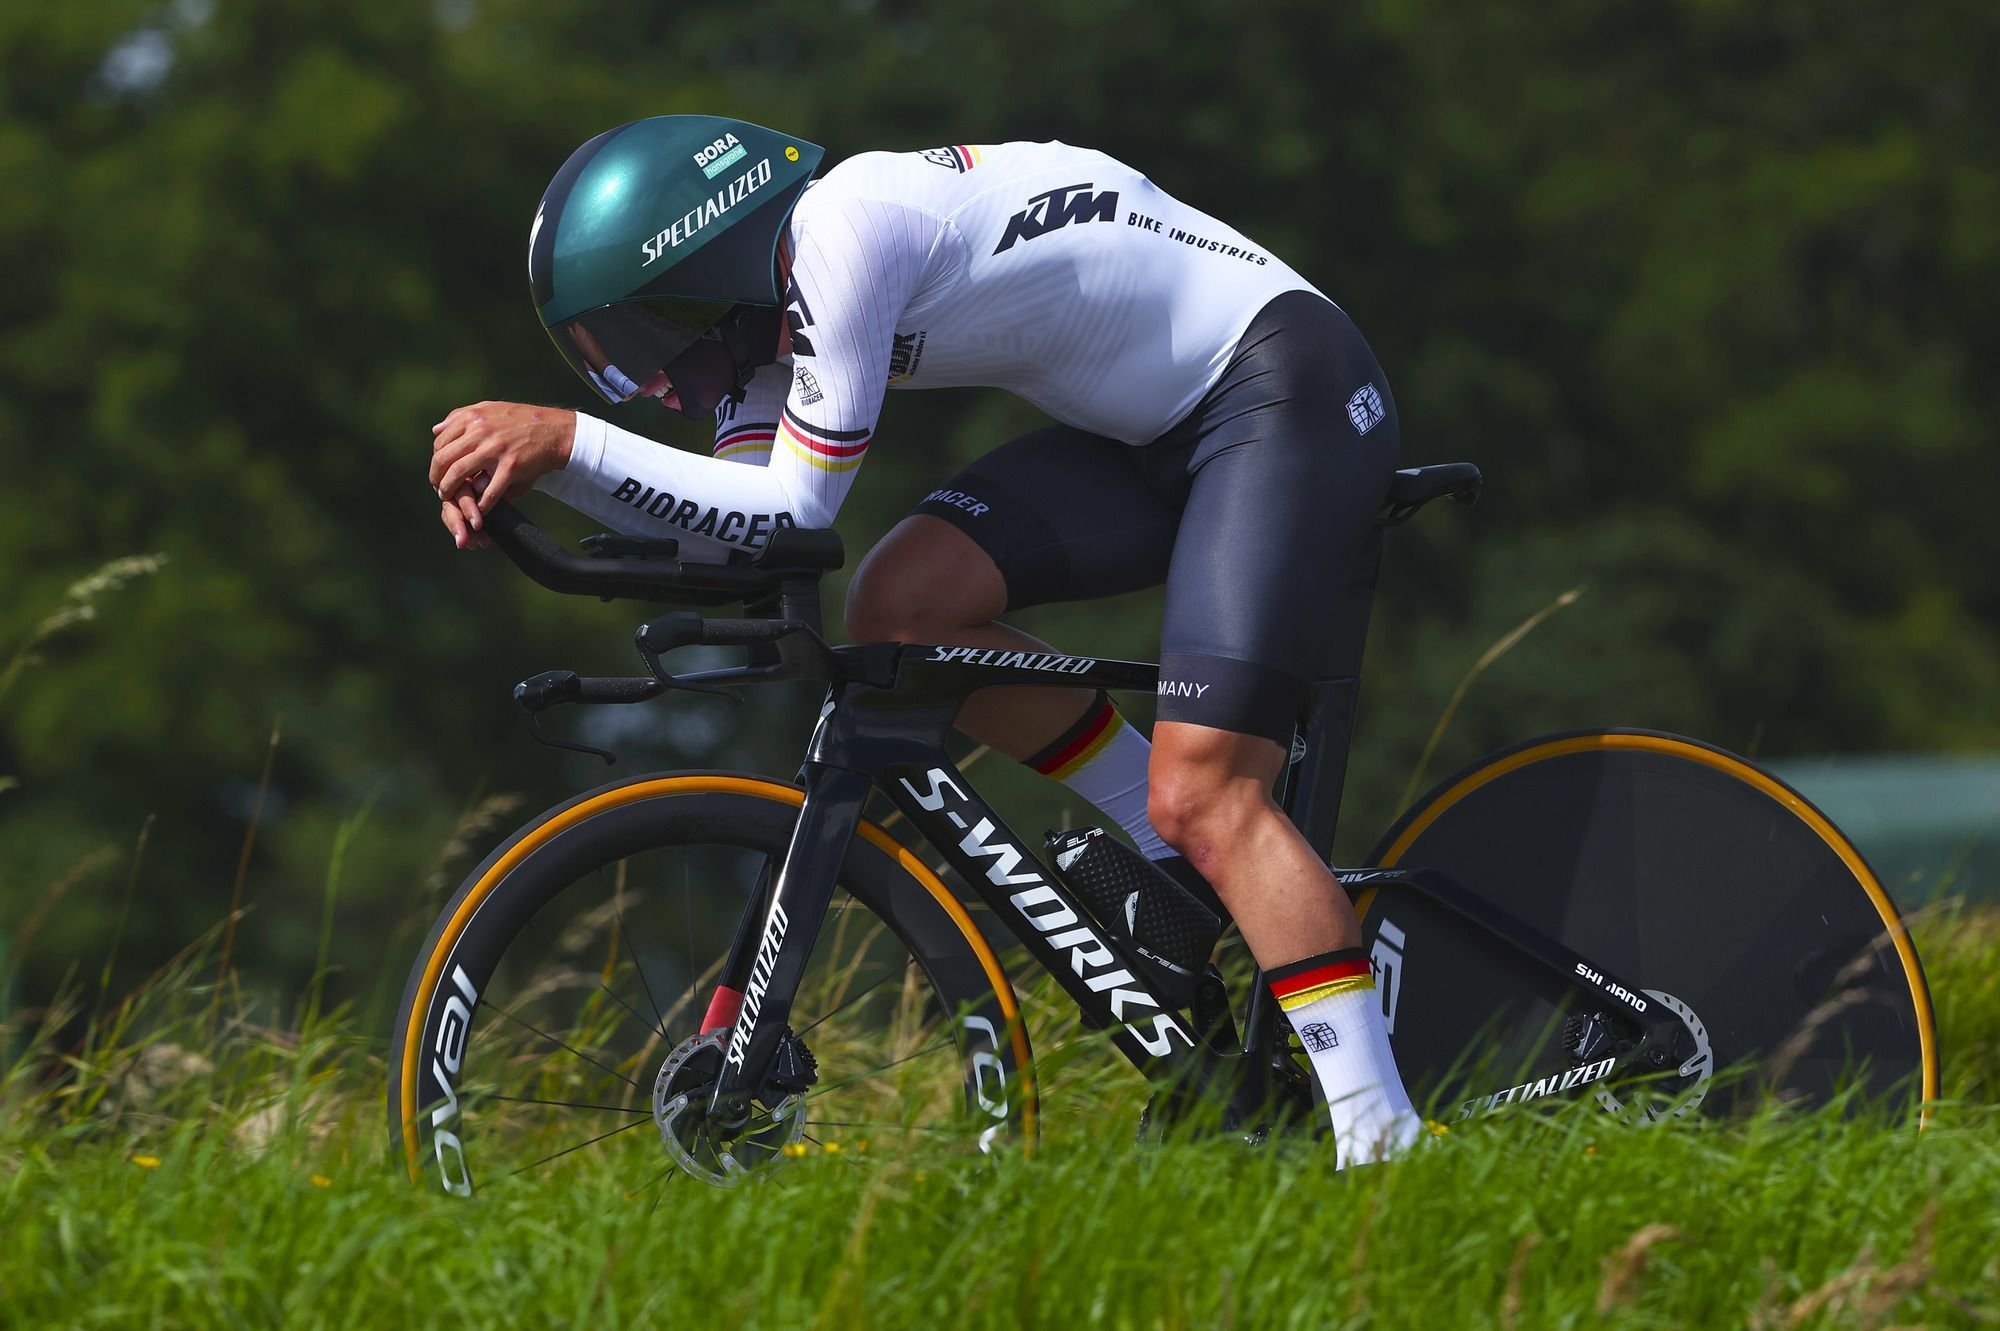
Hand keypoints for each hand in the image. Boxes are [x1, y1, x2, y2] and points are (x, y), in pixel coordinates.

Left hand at [429, 402, 575, 547]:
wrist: (556, 431)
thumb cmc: (523, 420)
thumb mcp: (491, 409)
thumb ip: (462, 417)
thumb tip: (436, 430)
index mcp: (474, 418)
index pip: (441, 442)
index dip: (437, 460)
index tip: (440, 471)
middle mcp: (481, 432)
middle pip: (445, 459)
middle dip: (437, 477)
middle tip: (439, 488)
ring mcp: (495, 450)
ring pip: (459, 474)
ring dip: (450, 490)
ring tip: (450, 498)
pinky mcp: (511, 467)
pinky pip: (488, 491)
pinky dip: (479, 504)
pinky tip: (477, 509)